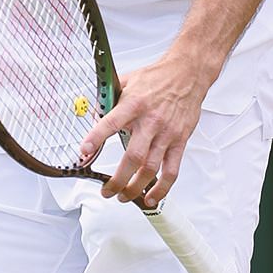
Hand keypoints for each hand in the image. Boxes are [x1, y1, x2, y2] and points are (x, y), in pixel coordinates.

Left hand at [79, 54, 214, 207]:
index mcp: (133, 104)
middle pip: (132, 157)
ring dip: (136, 187)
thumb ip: (108, 97)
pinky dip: (162, 187)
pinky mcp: (180, 141)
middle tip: (107, 191)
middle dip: (118, 179)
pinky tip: (151, 197)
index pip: (111, 122)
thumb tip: (92, 112)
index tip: (84, 151)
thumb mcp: (126, 80)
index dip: (96, 138)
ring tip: (124, 197)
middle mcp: (150, 121)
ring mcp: (167, 134)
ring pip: (150, 168)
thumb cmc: (156, 78)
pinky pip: (171, 169)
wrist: (187, 75)